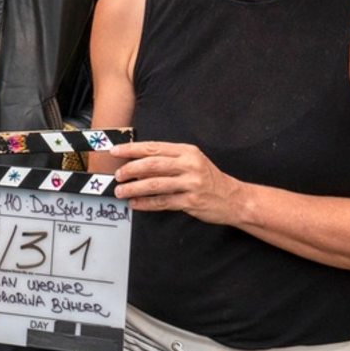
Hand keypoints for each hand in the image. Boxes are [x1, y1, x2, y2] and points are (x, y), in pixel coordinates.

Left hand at [109, 140, 243, 224]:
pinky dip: (146, 203)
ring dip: (134, 188)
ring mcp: (191, 184)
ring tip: (120, 191)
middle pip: (152, 164)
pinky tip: (135, 203)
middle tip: (117, 175)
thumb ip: (168, 159)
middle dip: (130, 169)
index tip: (115, 151)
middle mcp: (189, 165)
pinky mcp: (191, 201)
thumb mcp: (192, 161)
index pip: (153, 147)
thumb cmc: (207, 178)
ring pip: (155, 184)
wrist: (234, 198)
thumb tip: (135, 161)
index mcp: (187, 151)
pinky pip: (163, 202)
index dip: (131, 149)